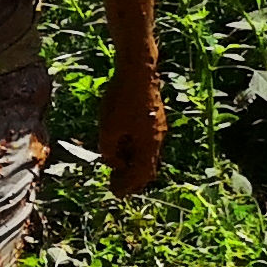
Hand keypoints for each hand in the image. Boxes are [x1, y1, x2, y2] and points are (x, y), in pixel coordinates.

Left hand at [101, 66, 166, 197]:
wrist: (138, 72)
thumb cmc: (121, 101)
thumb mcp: (109, 130)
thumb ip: (110, 151)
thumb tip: (113, 163)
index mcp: (149, 145)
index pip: (141, 174)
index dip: (128, 186)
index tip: (116, 194)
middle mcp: (158, 139)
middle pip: (147, 166)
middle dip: (132, 178)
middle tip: (117, 186)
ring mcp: (158, 127)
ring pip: (146, 153)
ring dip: (132, 163)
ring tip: (116, 168)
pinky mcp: (154, 117)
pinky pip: (145, 141)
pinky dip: (134, 150)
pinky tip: (121, 147)